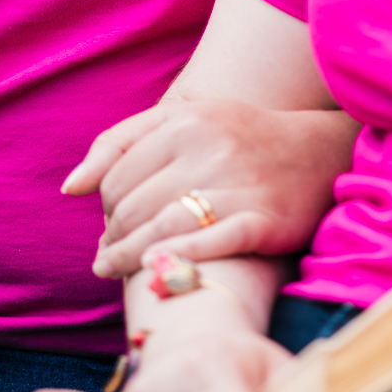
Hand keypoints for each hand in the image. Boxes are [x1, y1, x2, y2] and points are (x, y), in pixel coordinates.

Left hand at [64, 98, 357, 279]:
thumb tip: (71, 187)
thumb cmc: (241, 138)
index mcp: (185, 120)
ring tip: (114, 271)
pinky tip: (157, 271)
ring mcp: (238, 184)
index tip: (109, 225)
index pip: (117, 178)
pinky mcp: (263, 220)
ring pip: (161, 231)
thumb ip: (123, 143)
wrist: (320, 152)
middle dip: (111, 238)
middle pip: (133, 208)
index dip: (104, 209)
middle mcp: (209, 148)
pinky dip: (176, 260)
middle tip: (108, 256)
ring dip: (128, 259)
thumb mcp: (184, 121)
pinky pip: (208, 245)